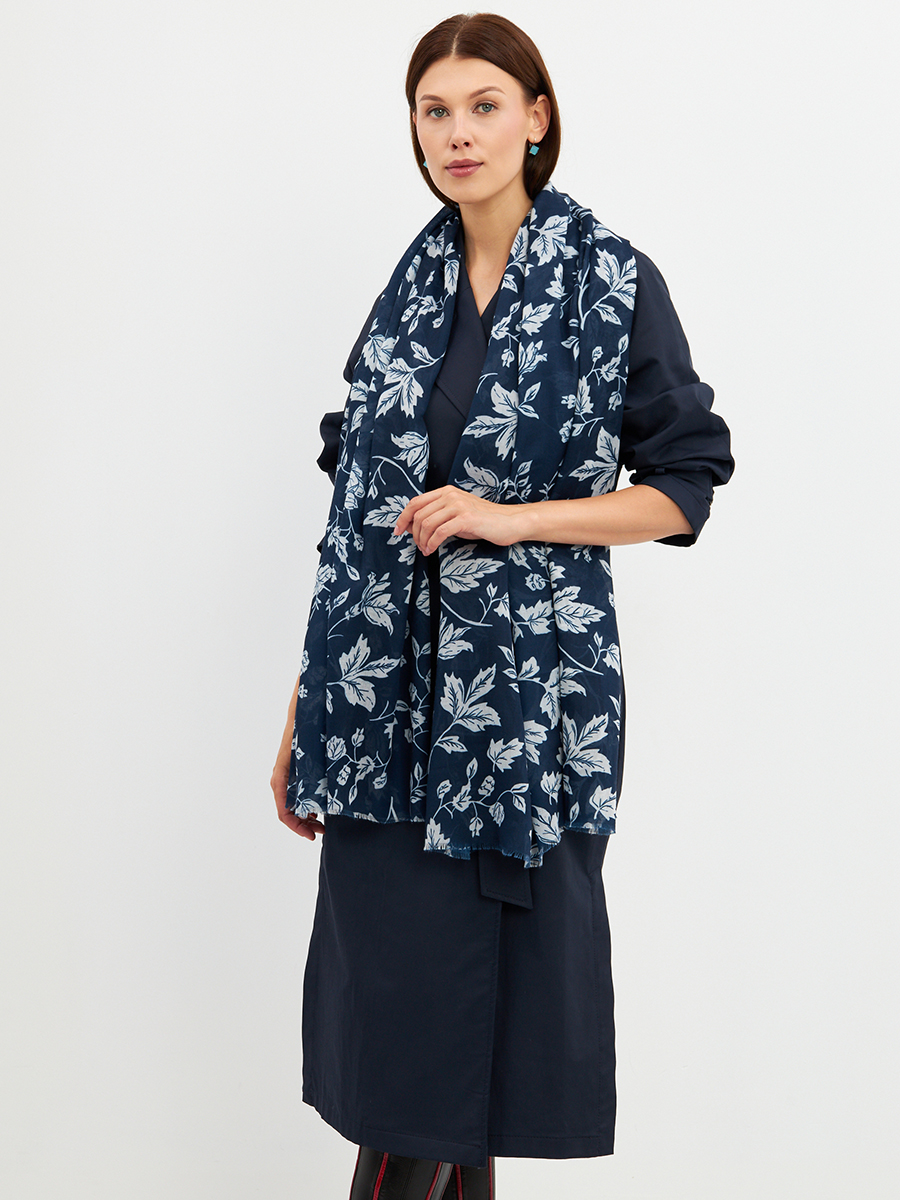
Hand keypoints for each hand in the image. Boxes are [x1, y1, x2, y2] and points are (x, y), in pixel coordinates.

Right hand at [271, 686, 324, 840]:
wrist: (308, 701)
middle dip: (303, 825)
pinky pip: (297, 791)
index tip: (311, 835)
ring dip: (305, 815)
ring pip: (293, 802)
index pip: (283, 810)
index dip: (296, 827)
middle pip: (288, 810)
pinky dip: (307, 802)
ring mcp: (289, 771)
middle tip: (322, 831)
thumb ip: (310, 775)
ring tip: (322, 822)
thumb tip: (315, 801)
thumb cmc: (308, 723)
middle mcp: (282, 775)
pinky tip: (320, 806)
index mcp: (282, 774)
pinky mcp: (297, 767)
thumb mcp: (309, 753)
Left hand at [393, 485, 527, 554]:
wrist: (509, 522)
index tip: (397, 531)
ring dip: (422, 540)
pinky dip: (432, 543)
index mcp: (446, 491)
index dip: (403, 517)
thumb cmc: (483, 522)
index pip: (415, 502)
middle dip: (413, 533)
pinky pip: (439, 532)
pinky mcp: (466, 518)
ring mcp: (458, 505)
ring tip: (426, 550)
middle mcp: (450, 495)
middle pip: (418, 514)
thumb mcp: (456, 515)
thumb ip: (438, 517)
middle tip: (418, 546)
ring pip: (426, 523)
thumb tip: (413, 527)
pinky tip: (432, 550)